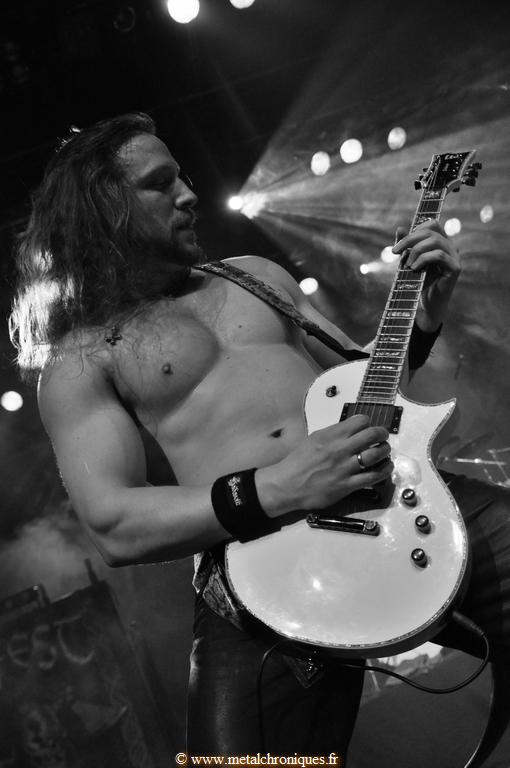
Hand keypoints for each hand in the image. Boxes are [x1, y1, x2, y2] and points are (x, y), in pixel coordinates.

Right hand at [256, 415, 392, 515]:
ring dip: (385, 451)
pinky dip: (384, 470)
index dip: (368, 423)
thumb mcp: (314, 439)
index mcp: (331, 435)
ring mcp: (345, 467)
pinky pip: (373, 476)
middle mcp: (340, 449)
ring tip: (384, 452)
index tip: (368, 428)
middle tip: (382, 437)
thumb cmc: (298, 462)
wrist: (287, 484)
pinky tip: (386, 468)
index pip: (361, 421)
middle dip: (382, 434)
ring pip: (377, 454)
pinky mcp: (348, 485)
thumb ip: (334, 433)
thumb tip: (352, 429)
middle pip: (373, 434)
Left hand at [392, 220, 460, 331]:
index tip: (399, 245)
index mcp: (441, 242)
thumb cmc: (418, 282)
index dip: (415, 229)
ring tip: (407, 264)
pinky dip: (423, 259)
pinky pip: (439, 255)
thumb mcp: (408, 260)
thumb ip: (406, 245)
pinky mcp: (455, 268)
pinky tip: (414, 268)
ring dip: (416, 250)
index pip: (432, 224)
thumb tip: (400, 228)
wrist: (426, 304)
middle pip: (431, 231)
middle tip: (395, 252)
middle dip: (409, 240)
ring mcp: (455, 257)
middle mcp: (450, 246)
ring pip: (435, 241)